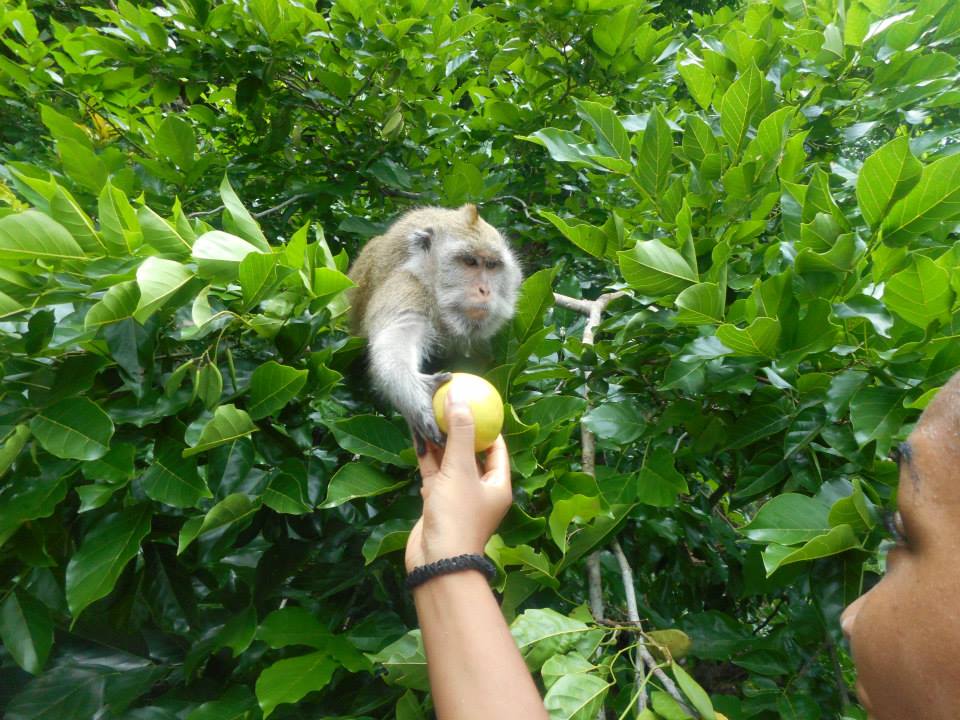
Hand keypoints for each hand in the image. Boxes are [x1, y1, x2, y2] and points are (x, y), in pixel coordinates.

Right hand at [405, 390, 512, 572]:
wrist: (437, 561)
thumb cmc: (457, 515)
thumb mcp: (460, 469)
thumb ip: (461, 433)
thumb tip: (460, 397)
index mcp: (498, 484)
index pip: (497, 449)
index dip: (488, 426)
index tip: (476, 405)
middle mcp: (480, 490)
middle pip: (472, 453)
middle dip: (459, 430)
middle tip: (448, 405)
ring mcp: (457, 497)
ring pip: (449, 462)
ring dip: (440, 442)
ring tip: (429, 414)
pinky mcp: (437, 503)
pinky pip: (433, 474)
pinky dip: (427, 457)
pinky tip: (417, 435)